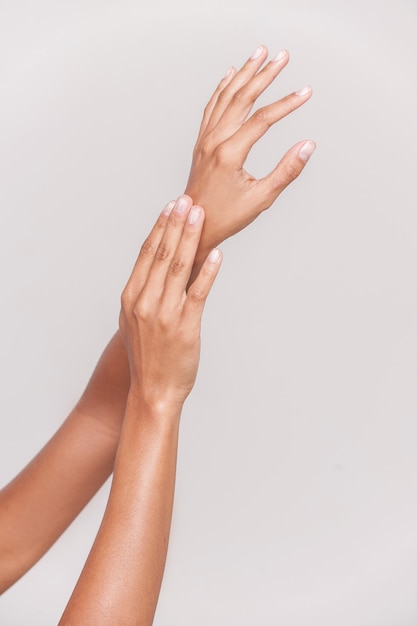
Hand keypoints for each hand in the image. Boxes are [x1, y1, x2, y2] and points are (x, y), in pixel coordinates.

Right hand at [119, 195, 221, 407]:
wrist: (153, 390)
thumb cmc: (148, 356)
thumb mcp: (135, 322)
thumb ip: (145, 294)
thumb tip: (159, 269)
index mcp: (131, 298)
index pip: (146, 254)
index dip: (160, 227)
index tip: (170, 207)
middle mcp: (145, 302)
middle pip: (162, 254)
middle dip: (176, 223)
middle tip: (187, 200)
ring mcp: (164, 313)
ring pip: (179, 267)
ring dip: (191, 238)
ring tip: (200, 215)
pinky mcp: (185, 325)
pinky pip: (198, 292)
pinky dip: (208, 271)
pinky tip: (218, 254)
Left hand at [185, 45, 314, 265]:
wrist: (194, 224)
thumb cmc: (227, 217)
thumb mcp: (262, 199)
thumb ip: (286, 171)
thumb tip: (307, 146)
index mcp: (229, 154)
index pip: (262, 119)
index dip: (287, 103)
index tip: (306, 92)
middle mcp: (214, 141)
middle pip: (242, 97)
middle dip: (264, 73)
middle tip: (283, 55)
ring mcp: (205, 140)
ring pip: (225, 97)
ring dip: (244, 73)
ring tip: (260, 53)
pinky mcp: (201, 143)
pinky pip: (211, 107)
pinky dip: (222, 88)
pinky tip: (231, 74)